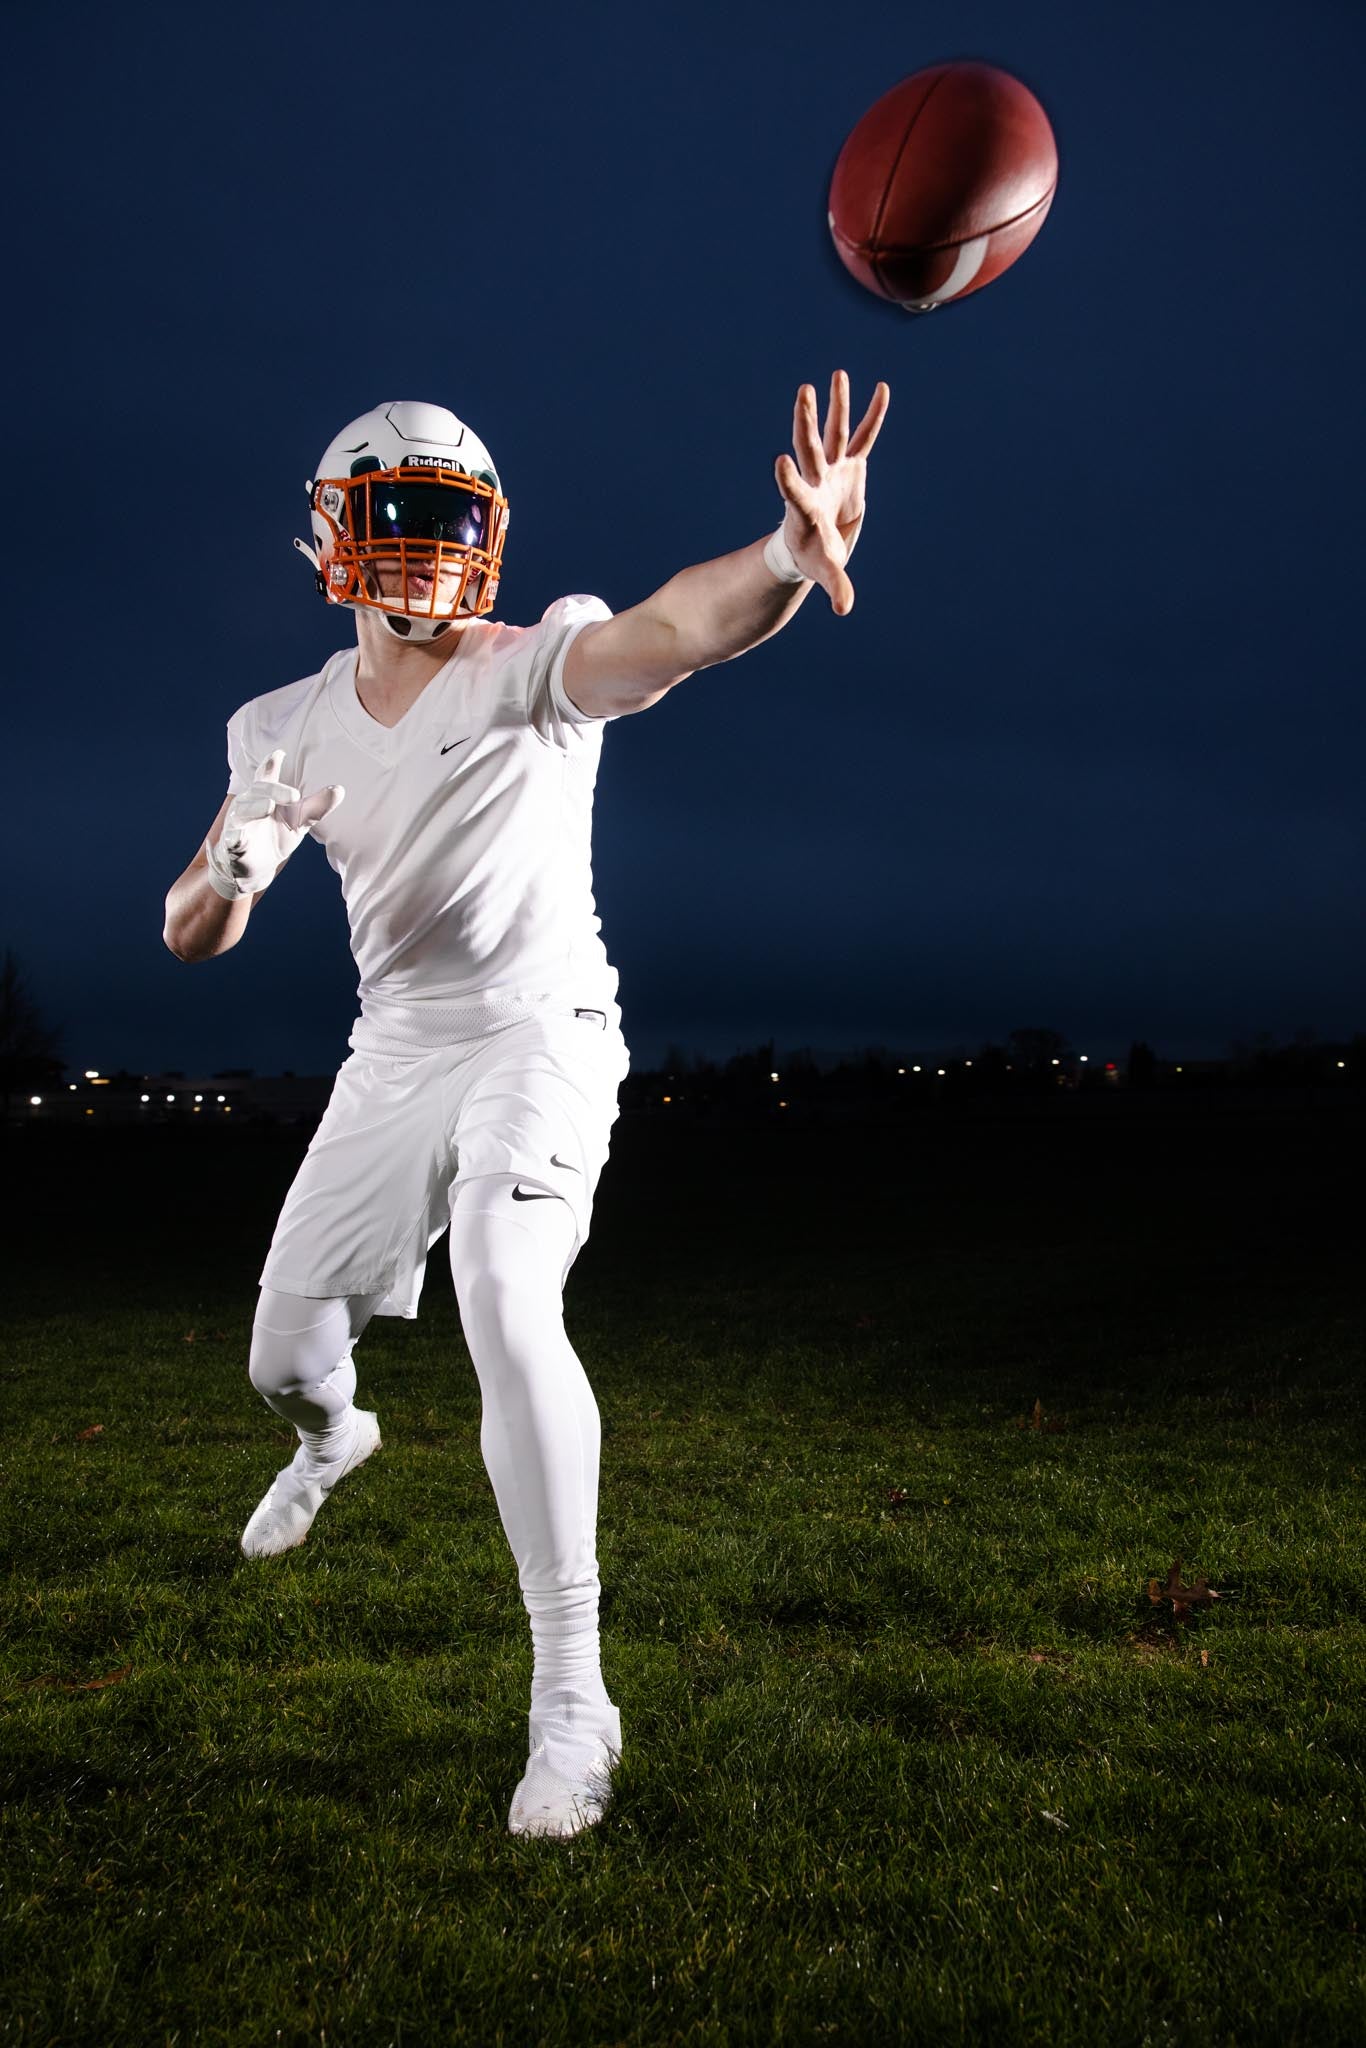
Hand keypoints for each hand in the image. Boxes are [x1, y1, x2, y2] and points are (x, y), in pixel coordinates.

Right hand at [204, 748, 344, 899]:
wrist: (261, 867)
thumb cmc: (277, 835)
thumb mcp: (299, 821)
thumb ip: (316, 806)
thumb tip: (339, 789)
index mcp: (266, 796)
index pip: (267, 776)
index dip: (271, 765)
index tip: (280, 753)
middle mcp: (249, 804)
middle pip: (259, 791)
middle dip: (275, 791)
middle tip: (294, 795)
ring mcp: (239, 823)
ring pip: (243, 811)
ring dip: (254, 807)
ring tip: (268, 806)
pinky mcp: (233, 844)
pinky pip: (232, 839)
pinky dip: (234, 838)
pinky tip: (237, 838)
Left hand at [774, 371, 889, 614]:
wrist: (816, 543)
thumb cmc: (814, 558)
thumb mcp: (825, 572)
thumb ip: (835, 585)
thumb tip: (843, 608)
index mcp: (805, 508)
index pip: (794, 492)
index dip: (788, 480)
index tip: (780, 463)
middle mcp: (815, 482)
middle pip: (810, 448)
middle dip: (806, 423)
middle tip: (803, 393)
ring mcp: (833, 470)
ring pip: (835, 433)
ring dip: (837, 405)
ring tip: (837, 375)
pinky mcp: (851, 466)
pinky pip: (864, 437)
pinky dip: (872, 416)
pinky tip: (881, 388)